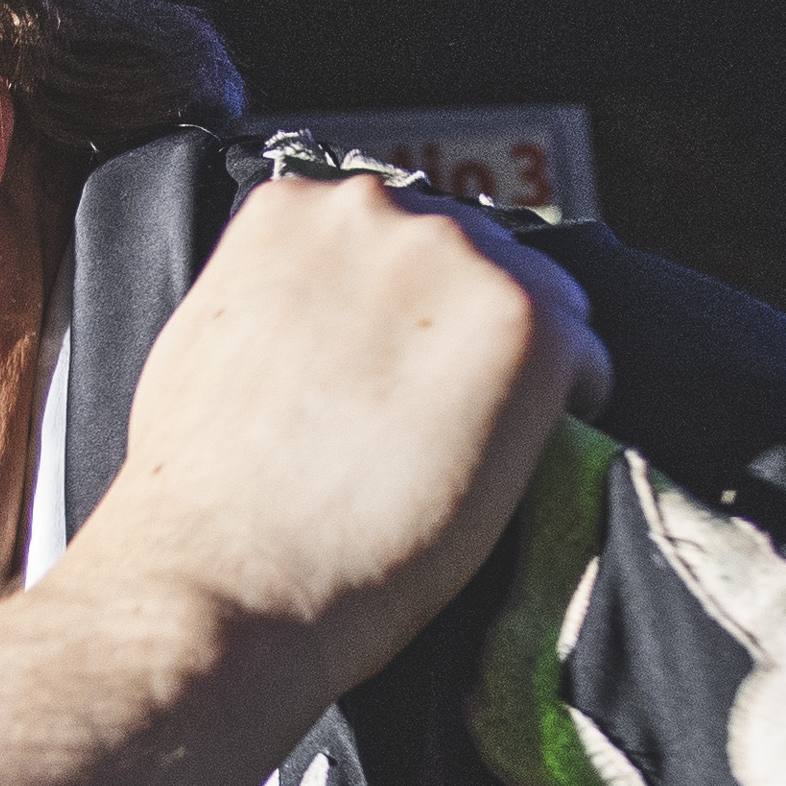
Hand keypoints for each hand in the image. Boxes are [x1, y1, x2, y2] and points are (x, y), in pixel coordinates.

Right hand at [82, 173, 606, 708]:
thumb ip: (274, 295)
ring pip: (534, 297)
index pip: (389, 233)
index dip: (400, 311)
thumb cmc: (200, 497)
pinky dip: (565, 409)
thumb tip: (324, 311)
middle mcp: (373, 207)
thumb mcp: (208, 343)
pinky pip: (585, 358)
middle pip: (466, 253)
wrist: (223, 579)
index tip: (390, 374)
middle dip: (456, 328)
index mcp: (289, 205)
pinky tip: (503, 468)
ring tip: (461, 449)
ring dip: (514, 365)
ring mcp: (452, 256)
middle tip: (427, 422)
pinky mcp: (524, 321)